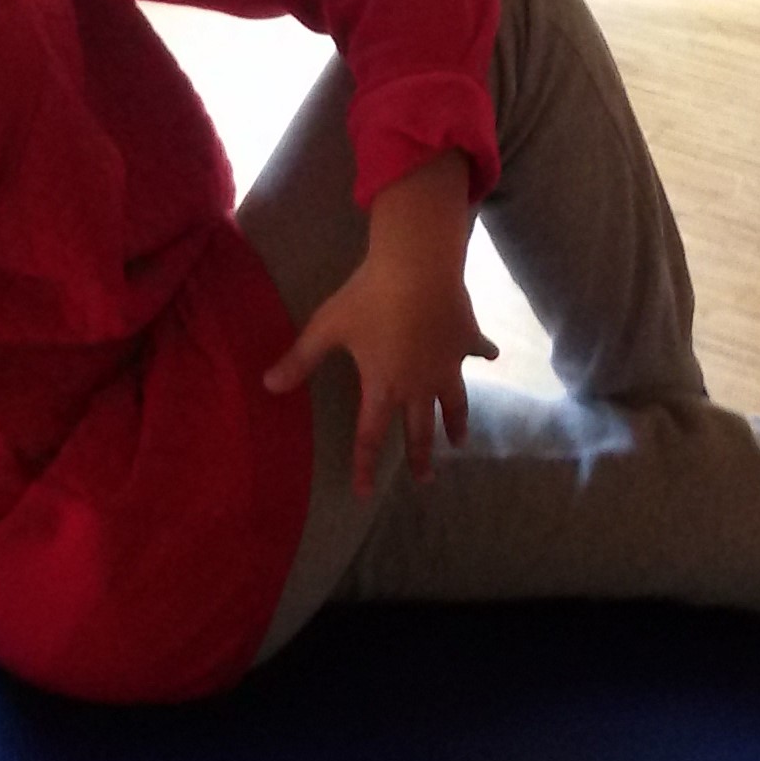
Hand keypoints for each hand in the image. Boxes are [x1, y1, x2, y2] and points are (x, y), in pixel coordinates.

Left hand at [261, 154, 497, 496]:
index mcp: (384, 386)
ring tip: (460, 441)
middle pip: (420, 430)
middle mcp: (419, 384)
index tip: (363, 494)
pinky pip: (477, 351)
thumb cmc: (368, 298)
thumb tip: (268, 386)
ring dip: (456, 423)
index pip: (370, 437)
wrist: (418, 266)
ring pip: (454, 403)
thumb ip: (300, 359)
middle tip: (425, 480)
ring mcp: (448, 364)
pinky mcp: (466, 339)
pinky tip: (491, 356)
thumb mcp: (327, 327)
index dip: (364, 466)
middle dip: (420, 458)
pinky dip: (483, 355)